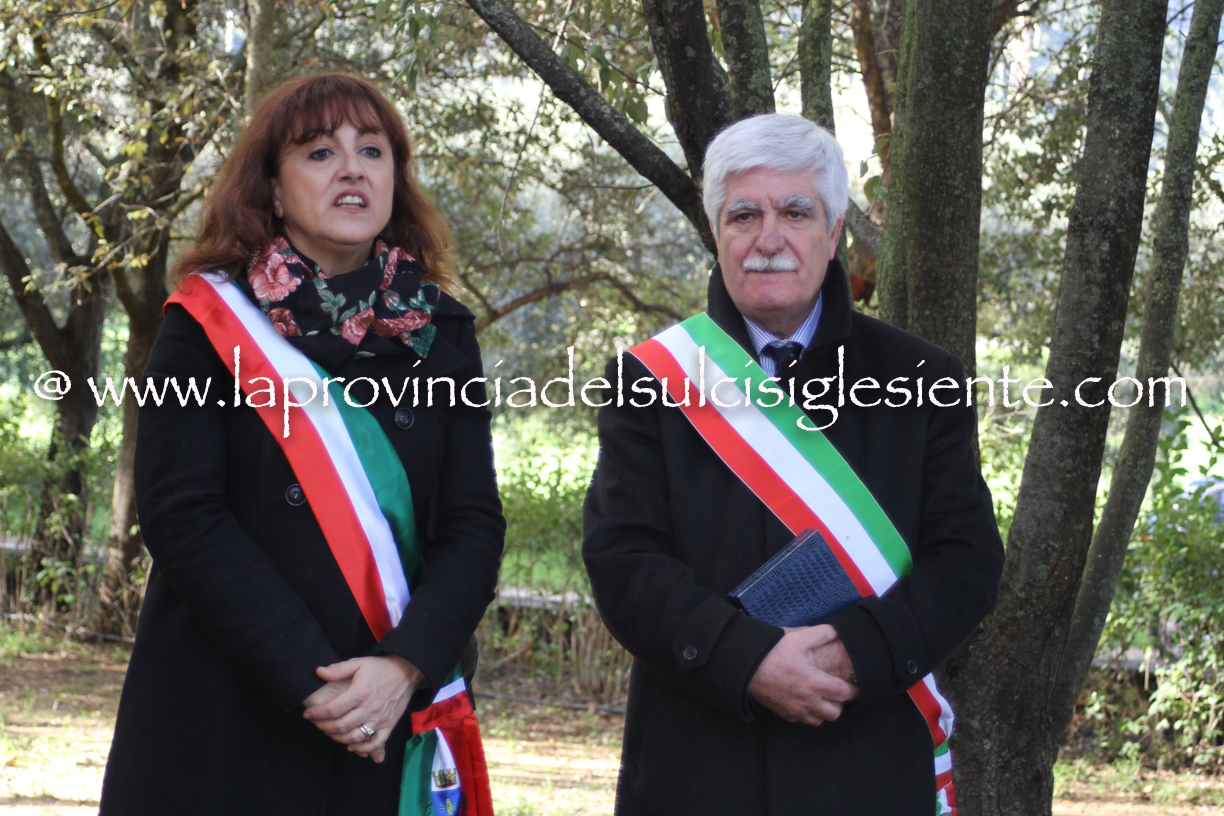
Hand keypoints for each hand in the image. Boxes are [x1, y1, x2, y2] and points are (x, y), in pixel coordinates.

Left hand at [302, 655, 423, 762]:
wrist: (406, 671)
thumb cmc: (380, 668)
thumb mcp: (359, 663)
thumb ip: (338, 669)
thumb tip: (319, 672)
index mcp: (361, 692)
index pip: (334, 709)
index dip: (317, 714)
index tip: (309, 713)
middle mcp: (371, 708)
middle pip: (341, 726)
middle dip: (323, 726)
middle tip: (316, 722)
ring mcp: (380, 719)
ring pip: (354, 737)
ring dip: (337, 738)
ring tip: (329, 731)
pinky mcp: (389, 725)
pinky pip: (375, 743)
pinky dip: (362, 749)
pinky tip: (351, 746)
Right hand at [748, 624, 857, 726]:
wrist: (746, 666)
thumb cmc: (772, 651)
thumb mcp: (799, 637)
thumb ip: (822, 634)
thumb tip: (838, 631)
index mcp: (814, 683)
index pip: (843, 694)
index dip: (853, 691)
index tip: (854, 687)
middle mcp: (807, 701)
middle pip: (834, 713)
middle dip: (839, 705)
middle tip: (837, 694)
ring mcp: (794, 710)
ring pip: (818, 720)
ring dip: (823, 712)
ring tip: (822, 699)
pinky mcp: (782, 713)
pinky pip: (801, 720)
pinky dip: (807, 714)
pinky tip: (804, 702)